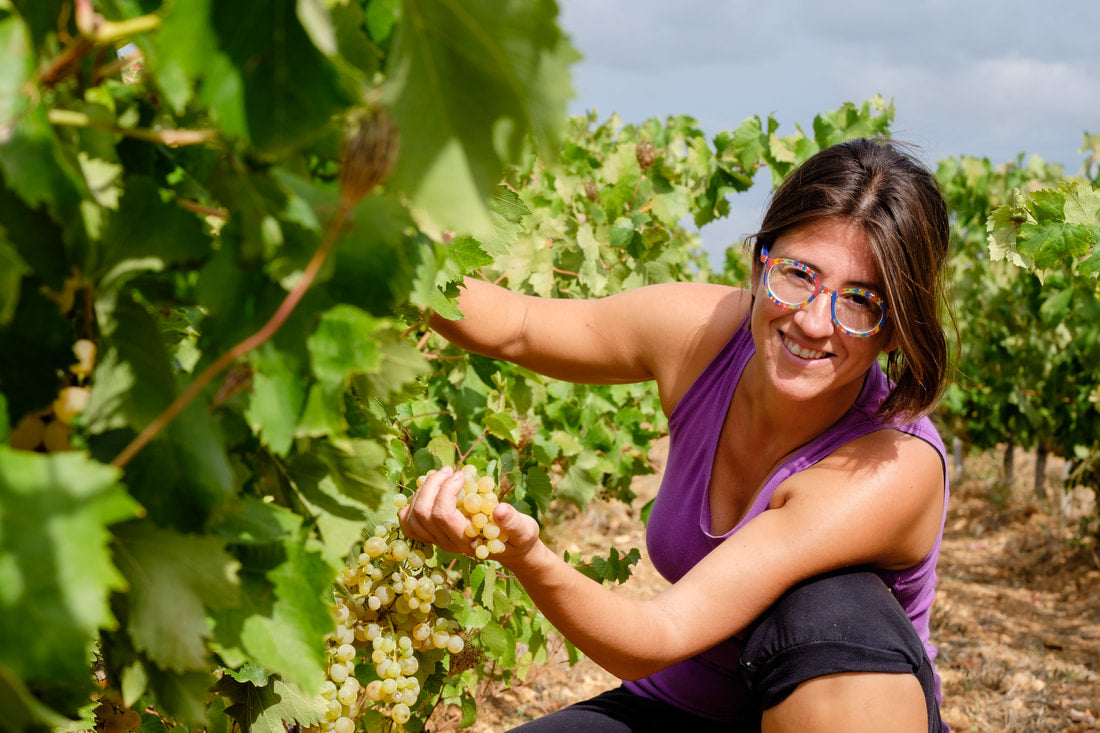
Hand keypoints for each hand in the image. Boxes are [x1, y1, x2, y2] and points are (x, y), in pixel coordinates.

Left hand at [398, 466, 541, 564]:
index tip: (462, 474)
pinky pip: (409, 523)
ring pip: (411, 517)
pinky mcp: (433, 535)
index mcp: (466, 541)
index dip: (446, 490)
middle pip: (422, 513)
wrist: (511, 550)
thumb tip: (500, 509)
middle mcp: (447, 543)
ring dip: (422, 491)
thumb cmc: (519, 538)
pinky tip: (429, 490)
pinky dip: (412, 504)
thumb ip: (514, 522)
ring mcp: (438, 540)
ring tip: (440, 476)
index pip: (442, 514)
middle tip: (450, 470)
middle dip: (433, 485)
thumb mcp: (525, 530)